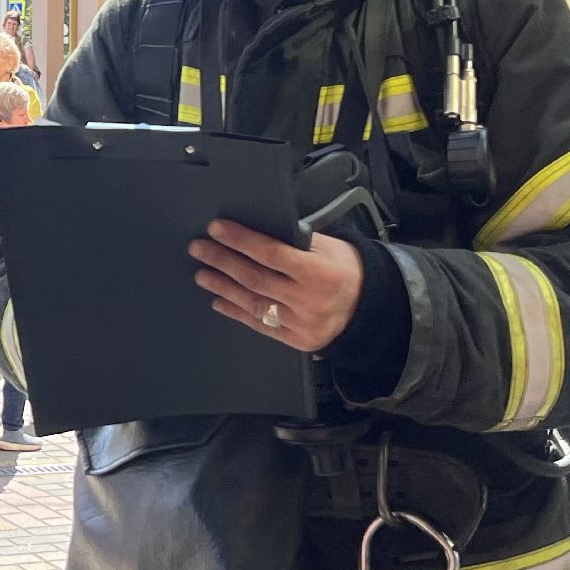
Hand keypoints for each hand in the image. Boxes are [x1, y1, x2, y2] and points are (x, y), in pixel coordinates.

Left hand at [188, 220, 362, 352]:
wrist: (371, 308)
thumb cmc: (347, 270)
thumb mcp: (329, 248)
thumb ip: (294, 242)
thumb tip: (253, 232)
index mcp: (319, 273)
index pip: (270, 253)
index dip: (240, 240)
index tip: (217, 229)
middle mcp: (309, 300)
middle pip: (255, 278)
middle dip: (222, 261)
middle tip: (199, 249)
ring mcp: (302, 324)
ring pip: (254, 303)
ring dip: (223, 287)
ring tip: (202, 274)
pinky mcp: (297, 340)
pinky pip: (261, 325)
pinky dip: (237, 311)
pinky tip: (219, 300)